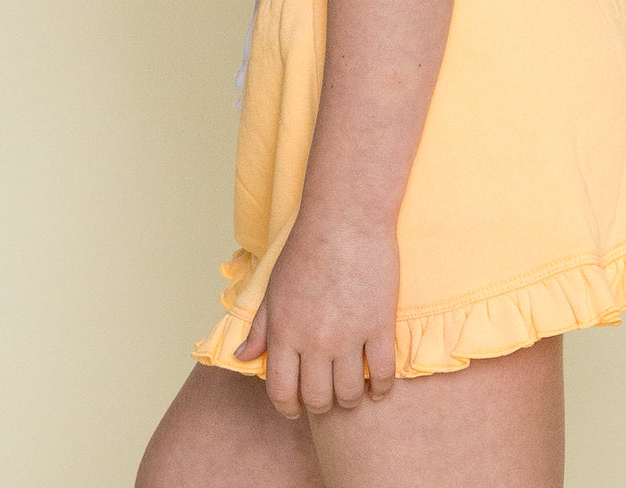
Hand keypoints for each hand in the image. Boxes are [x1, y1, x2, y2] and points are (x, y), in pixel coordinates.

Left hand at [234, 205, 399, 417]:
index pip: (281, 391)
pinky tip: (378, 388)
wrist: (346, 217)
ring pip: (349, 392)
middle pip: (317, 398)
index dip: (288, 408)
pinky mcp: (380, 325)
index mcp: (285, 332)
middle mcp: (315, 340)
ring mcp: (349, 335)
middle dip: (320, 405)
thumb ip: (260, 328)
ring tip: (353, 392)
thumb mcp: (274, 287)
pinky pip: (383, 373)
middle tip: (326, 398)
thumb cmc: (307, 247)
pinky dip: (381, 388)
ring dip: (350, 400)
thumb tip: (243, 358)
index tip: (295, 408)